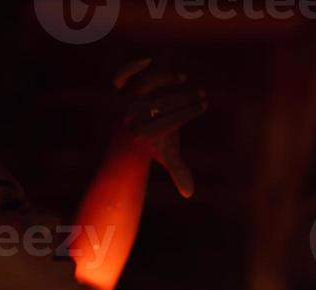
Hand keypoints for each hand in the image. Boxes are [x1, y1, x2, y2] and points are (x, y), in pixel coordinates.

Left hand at [113, 57, 207, 197]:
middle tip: (200, 95)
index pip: (171, 120)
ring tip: (181, 79)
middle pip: (162, 103)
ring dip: (165, 79)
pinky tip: (148, 60)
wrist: (130, 133)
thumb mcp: (168, 154)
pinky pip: (121, 76)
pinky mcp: (122, 88)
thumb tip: (189, 194)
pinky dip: (132, 68)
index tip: (202, 106)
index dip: (190, 112)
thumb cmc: (154, 143)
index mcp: (144, 133)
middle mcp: (133, 116)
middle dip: (185, 99)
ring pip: (147, 85)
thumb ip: (179, 171)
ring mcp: (126, 101)